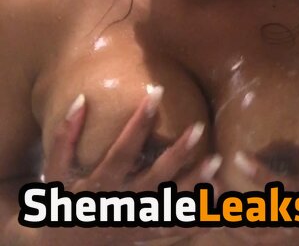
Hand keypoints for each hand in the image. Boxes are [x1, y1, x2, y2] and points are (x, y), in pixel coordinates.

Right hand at [35, 89, 220, 243]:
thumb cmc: (62, 200)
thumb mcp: (55, 170)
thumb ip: (65, 136)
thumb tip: (81, 99)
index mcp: (100, 184)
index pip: (123, 149)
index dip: (139, 121)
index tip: (156, 93)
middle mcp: (121, 204)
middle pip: (154, 178)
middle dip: (177, 154)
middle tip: (200, 127)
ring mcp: (134, 223)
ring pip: (170, 205)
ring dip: (195, 185)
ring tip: (217, 163)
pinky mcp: (144, 237)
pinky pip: (173, 231)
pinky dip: (195, 220)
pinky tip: (218, 201)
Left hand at [209, 89, 298, 245]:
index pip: (283, 187)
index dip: (260, 174)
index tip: (237, 156)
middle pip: (261, 217)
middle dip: (234, 202)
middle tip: (210, 178)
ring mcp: (293, 237)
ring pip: (254, 236)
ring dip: (229, 220)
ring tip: (206, 195)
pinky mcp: (285, 243)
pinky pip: (254, 243)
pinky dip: (234, 232)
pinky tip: (215, 213)